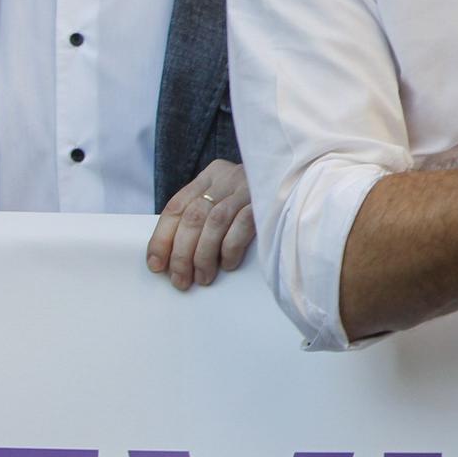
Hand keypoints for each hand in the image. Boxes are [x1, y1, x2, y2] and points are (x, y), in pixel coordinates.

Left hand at [148, 160, 254, 290]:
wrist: (300, 185)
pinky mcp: (266, 200)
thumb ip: (204, 214)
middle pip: (193, 217)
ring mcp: (247, 187)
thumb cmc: (257, 200)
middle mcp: (226, 178)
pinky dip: (230, 248)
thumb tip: (175, 255)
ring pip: (214, 223)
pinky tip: (228, 264)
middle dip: (181, 253)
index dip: (162, 238)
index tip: (156, 265)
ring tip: (202, 278)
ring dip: (203, 256)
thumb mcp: (226, 197)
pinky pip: (241, 225)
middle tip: (180, 280)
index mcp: (210, 176)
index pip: (175, 207)